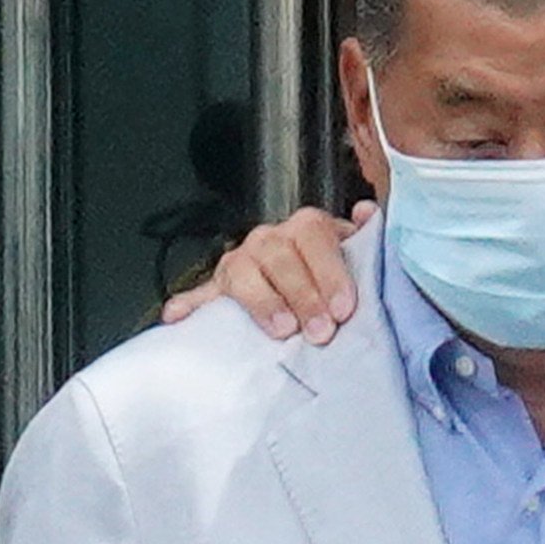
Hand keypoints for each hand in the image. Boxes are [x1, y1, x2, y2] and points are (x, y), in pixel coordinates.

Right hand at [159, 204, 366, 341]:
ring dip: (261, 301)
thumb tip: (367, 212)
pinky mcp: (215, 294)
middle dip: (302, 293)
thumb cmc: (332, 282)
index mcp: (305, 230)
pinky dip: (186, 306)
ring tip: (281, 330)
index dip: (329, 271)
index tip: (344, 308)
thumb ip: (365, 240)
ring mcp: (239, 266)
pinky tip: (177, 318)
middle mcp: (269, 242)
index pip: (314, 235)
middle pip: (277, 254)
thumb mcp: (356, 259)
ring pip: (240, 270)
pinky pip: (197, 297)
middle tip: (321, 331)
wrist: (307, 297)